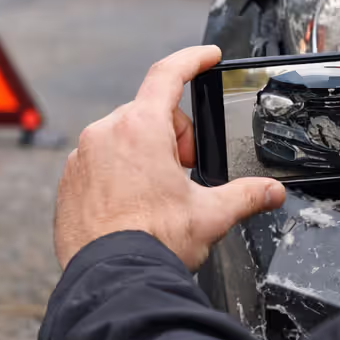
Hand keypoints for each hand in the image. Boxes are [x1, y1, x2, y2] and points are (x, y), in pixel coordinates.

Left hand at [55, 46, 286, 270]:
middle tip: (186, 174)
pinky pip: (99, 164)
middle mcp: (105, 135)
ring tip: (159, 198)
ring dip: (145, 157)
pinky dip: (119, 176)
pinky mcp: (69, 183)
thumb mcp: (210, 215)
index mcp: (140, 129)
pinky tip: (134, 208)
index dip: (193, 60)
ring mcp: (82, 159)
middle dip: (174, 137)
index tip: (207, 57)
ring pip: (122, 139)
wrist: (112, 282)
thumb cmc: (152, 243)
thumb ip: (246, 195)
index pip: (169, 74)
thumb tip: (270, 192)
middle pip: (150, 114)